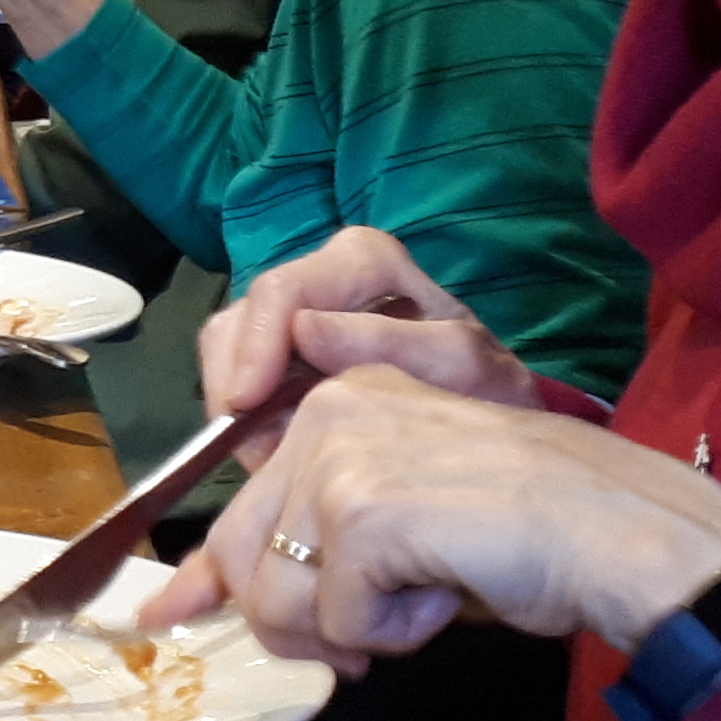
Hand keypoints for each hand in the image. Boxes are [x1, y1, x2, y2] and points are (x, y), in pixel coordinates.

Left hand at [126, 364, 720, 668]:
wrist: (615, 532)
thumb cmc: (521, 534)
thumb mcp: (392, 530)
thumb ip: (298, 551)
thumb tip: (174, 606)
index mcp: (335, 400)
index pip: (233, 501)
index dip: (207, 575)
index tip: (168, 612)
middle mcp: (326, 411)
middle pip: (240, 555)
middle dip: (291, 622)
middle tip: (363, 639)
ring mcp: (341, 454)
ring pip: (278, 596)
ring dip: (349, 630)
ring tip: (422, 599)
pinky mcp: (366, 509)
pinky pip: (336, 618)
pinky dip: (391, 632)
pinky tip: (444, 594)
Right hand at [193, 225, 546, 423]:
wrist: (493, 419)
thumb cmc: (485, 388)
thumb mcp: (464, 368)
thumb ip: (393, 346)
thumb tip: (303, 331)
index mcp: (364, 261)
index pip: (282, 290)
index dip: (255, 347)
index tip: (246, 406)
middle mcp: (320, 275)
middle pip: (241, 317)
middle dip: (238, 386)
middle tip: (259, 451)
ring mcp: (297, 314)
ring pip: (227, 348)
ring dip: (238, 408)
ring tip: (272, 458)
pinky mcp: (283, 354)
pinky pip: (239, 379)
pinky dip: (246, 420)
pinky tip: (276, 453)